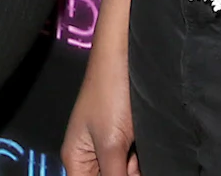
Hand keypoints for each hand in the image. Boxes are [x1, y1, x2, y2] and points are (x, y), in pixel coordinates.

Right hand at [62, 43, 137, 175]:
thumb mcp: (112, 145)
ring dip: (136, 168)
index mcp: (77, 159)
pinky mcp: (126, 139)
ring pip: (125, 173)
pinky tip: (143, 145)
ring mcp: (110, 148)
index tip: (124, 170)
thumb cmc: (111, 94)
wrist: (124, 55)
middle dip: (125, 173)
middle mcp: (90, 157)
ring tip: (136, 145)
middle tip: (131, 156)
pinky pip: (134, 162)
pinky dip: (142, 160)